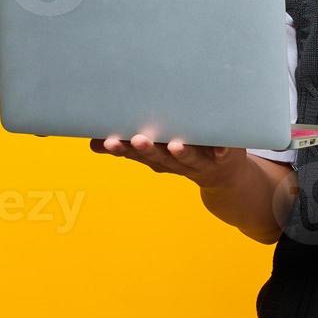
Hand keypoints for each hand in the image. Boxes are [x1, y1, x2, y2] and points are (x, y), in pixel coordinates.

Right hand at [90, 134, 248, 187]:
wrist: (225, 177)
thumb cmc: (185, 154)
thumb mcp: (158, 151)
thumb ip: (130, 146)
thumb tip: (92, 143)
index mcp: (158, 157)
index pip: (136, 153)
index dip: (122, 149)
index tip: (107, 141)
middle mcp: (177, 162)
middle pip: (160, 157)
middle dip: (148, 150)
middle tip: (136, 140)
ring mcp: (201, 161)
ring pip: (188, 158)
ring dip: (181, 153)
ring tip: (175, 145)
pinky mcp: (225, 156)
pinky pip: (224, 153)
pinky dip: (222, 151)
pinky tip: (220, 148)